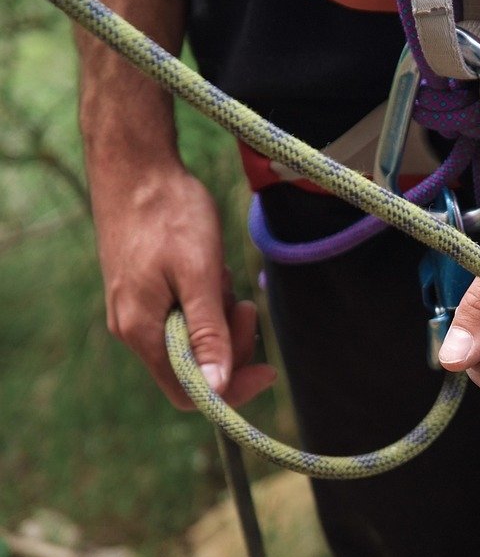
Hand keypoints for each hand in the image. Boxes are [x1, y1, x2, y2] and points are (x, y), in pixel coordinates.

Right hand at [93, 160, 275, 409]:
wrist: (135, 165)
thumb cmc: (167, 213)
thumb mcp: (199, 274)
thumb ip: (208, 333)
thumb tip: (216, 389)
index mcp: (142, 331)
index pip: (190, 391)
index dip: (231, 389)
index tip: (268, 368)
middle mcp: (134, 328)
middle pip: (195, 366)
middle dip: (231, 342)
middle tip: (248, 304)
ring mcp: (138, 309)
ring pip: (194, 337)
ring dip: (221, 316)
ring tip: (224, 274)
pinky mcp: (146, 291)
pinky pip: (185, 313)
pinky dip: (207, 299)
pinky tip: (211, 268)